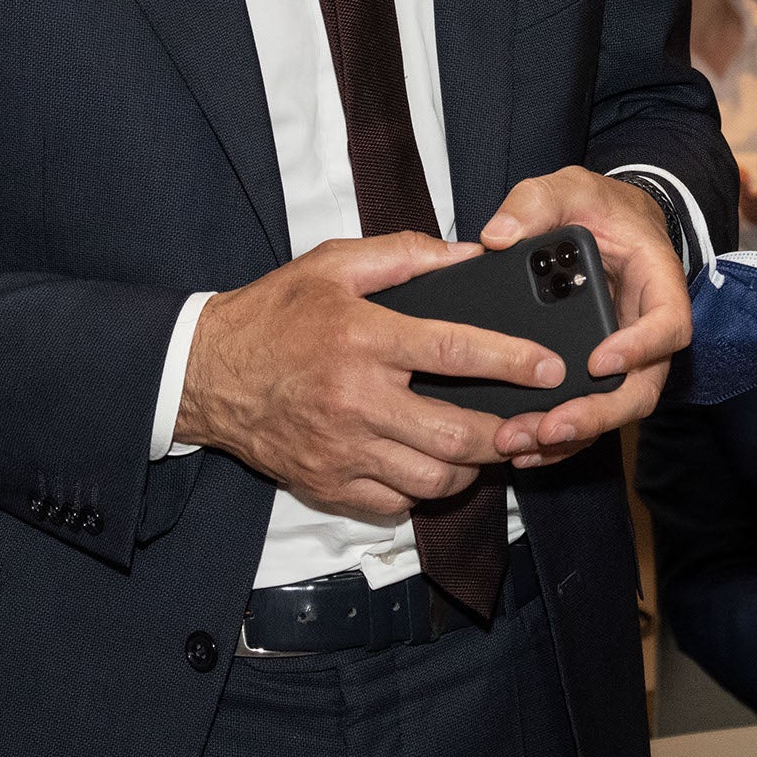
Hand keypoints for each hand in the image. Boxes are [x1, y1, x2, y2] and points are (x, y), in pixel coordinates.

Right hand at [176, 234, 566, 522]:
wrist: (205, 373)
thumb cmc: (275, 314)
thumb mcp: (335, 264)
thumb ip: (406, 254)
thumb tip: (470, 254)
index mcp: (363, 338)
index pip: (455, 352)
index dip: (512, 360)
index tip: (551, 367)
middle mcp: (355, 399)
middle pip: (456, 433)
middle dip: (508, 432)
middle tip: (532, 420)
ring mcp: (341, 450)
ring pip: (434, 478)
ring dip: (472, 466)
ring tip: (486, 444)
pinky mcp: (328, 484)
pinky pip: (397, 502)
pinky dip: (425, 489)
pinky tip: (433, 463)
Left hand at [475, 168, 692, 466]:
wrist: (604, 223)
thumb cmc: (594, 205)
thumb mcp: (567, 186)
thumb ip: (534, 202)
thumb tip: (496, 237)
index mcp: (657, 282)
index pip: (669, 323)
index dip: (641, 348)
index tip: (599, 360)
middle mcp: (646, 329)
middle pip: (642, 388)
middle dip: (596, 414)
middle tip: (548, 427)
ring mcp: (625, 357)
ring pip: (613, 411)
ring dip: (571, 435)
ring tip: (518, 443)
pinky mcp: (596, 373)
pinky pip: (588, 413)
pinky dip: (558, 438)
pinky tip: (520, 449)